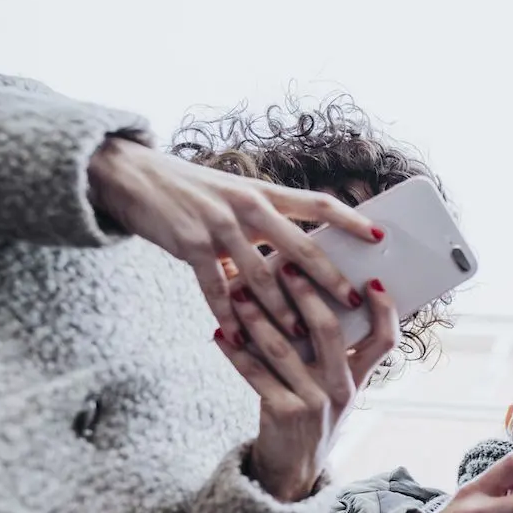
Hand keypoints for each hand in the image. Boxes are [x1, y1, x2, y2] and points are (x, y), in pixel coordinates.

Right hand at [87, 137, 383, 344]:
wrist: (131, 175)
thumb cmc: (190, 191)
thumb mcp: (233, 196)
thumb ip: (265, 223)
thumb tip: (299, 256)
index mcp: (263, 192)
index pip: (318, 203)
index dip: (351, 220)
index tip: (381, 237)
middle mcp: (247, 205)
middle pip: (299, 246)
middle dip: (328, 278)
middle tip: (353, 301)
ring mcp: (218, 224)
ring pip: (261, 275)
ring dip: (282, 310)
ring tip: (302, 336)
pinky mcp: (190, 243)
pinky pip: (216, 287)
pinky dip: (230, 315)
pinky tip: (241, 337)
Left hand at [215, 267, 397, 501]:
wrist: (292, 470)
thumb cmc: (312, 417)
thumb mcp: (334, 389)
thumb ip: (332, 354)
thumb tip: (312, 299)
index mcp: (359, 379)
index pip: (385, 341)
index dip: (384, 310)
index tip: (370, 280)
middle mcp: (342, 389)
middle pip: (330, 331)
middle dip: (307, 294)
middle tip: (286, 265)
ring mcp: (314, 402)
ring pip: (285, 348)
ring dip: (259, 317)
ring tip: (240, 292)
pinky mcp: (283, 414)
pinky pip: (255, 374)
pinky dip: (235, 352)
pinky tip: (220, 332)